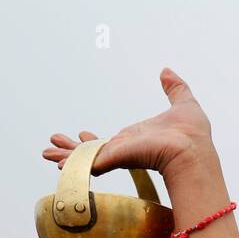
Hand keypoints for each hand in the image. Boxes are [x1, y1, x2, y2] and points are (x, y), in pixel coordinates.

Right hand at [41, 69, 213, 184]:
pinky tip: (59, 165)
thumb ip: (174, 88)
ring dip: (65, 155)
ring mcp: (119, 155)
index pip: (110, 141)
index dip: (95, 140)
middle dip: (72, 149)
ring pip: (85, 156)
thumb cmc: (193, 135)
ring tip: (46, 154)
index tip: (83, 133)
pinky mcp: (114, 157)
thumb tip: (167, 72)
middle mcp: (125, 149)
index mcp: (137, 139)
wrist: (192, 150)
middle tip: (51, 149)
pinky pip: (88, 160)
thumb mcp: (184, 104)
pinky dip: (73, 162)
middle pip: (92, 150)